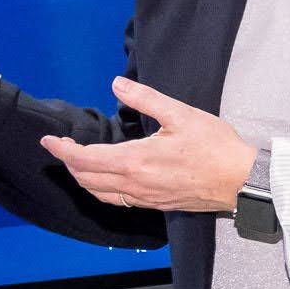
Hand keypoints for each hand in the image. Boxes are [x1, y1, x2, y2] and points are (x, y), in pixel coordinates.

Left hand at [41, 77, 254, 213]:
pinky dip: (101, 191)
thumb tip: (117, 84)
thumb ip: (145, 98)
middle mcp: (134, 184)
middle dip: (69, 164)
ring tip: (76, 164)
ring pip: (100, 193)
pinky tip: (104, 182)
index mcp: (135, 161)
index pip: (85, 159)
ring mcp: (144, 197)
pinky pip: (117, 201)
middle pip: (87, 179)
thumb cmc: (214, 146)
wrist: (240, 180)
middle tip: (60, 149)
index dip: (63, 150)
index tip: (49, 141)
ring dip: (83, 179)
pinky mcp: (155, 204)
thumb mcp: (180, 114)